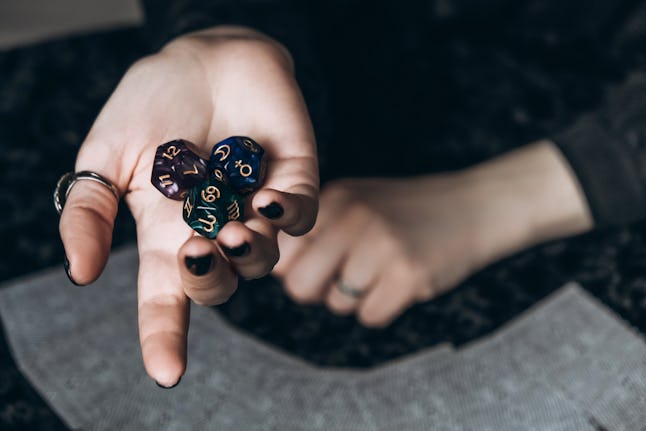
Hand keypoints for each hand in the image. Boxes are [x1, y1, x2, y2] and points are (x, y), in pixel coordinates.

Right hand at [59, 26, 317, 385]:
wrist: (201, 55)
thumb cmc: (151, 105)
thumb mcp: (106, 156)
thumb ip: (90, 212)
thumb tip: (79, 275)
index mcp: (170, 234)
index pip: (167, 298)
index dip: (164, 337)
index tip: (166, 373)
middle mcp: (215, 229)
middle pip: (220, 283)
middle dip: (210, 281)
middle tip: (194, 253)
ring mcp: (255, 208)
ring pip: (264, 257)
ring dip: (248, 251)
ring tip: (229, 226)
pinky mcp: (293, 179)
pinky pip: (300, 214)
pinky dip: (285, 214)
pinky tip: (262, 200)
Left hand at [274, 141, 591, 326]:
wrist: (474, 206)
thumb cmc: (407, 213)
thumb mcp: (357, 203)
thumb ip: (317, 232)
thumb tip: (280, 274)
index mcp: (334, 198)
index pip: (283, 254)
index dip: (298, 268)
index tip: (321, 264)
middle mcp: (352, 217)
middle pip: (299, 286)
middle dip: (318, 292)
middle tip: (346, 278)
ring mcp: (381, 245)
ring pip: (337, 304)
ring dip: (356, 298)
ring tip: (384, 271)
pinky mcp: (409, 274)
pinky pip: (370, 316)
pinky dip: (383, 308)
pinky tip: (402, 282)